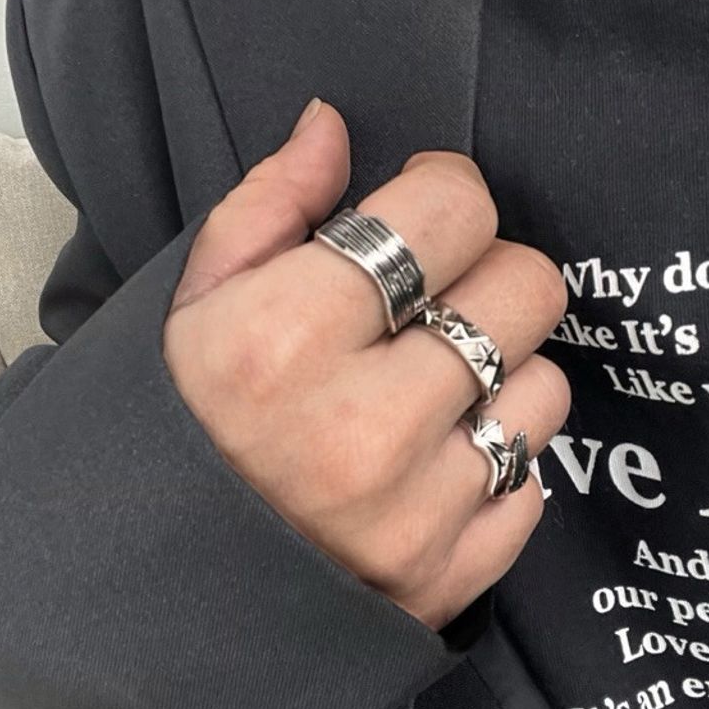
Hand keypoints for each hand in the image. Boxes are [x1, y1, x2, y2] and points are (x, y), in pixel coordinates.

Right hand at [162, 98, 570, 630]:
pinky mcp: (448, 577)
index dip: (447, 191)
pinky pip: (533, 482)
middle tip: (436, 296)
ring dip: (498, 372)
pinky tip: (433, 460)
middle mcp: (363, 430)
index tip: (427, 207)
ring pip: (545, 386)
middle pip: (528, 288)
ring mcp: (415, 516)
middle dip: (488, 273)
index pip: (453, 210)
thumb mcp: (196, 300)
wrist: (163, 586)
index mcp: (287, 339)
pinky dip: (496, 459)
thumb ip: (271, 201)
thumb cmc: (183, 424)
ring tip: (429, 386)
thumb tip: (331, 123)